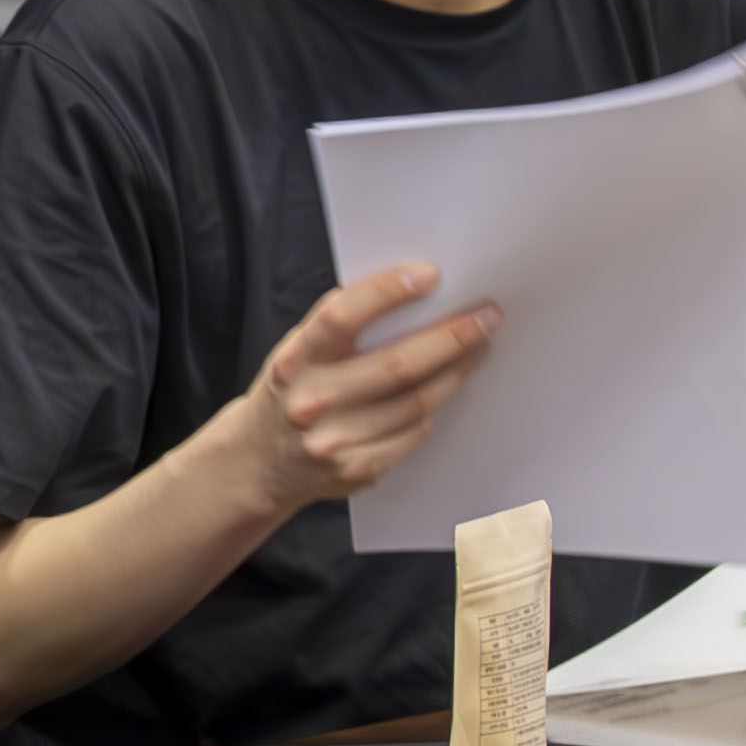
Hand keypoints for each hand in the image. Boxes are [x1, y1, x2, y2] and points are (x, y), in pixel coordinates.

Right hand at [217, 263, 498, 510]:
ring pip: (417, 402)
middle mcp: (310, 402)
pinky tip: (444, 388)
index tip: (430, 274)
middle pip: (397, 365)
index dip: (386, 291)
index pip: (341, 317)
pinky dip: (433, 408)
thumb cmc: (290, 392)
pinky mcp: (358, 470)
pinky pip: (414, 433)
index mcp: (292, 361)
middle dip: (452, 337)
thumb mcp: (296, 352)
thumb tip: (413, 296)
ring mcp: (334, 442)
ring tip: (479, 348)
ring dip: (457, 371)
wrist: (258, 463)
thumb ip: (339, 327)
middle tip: (487, 316)